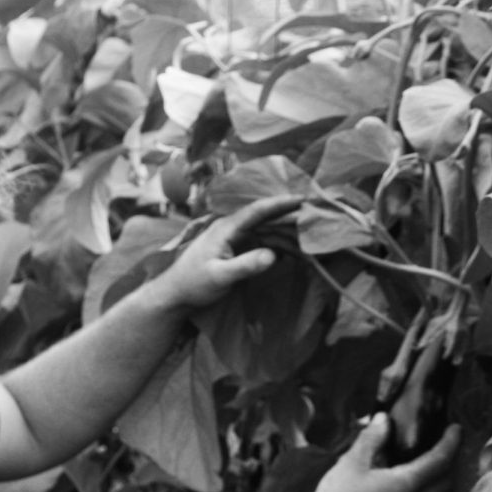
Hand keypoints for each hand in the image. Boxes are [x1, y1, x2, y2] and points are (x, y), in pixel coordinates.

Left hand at [148, 195, 303, 311]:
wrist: (175, 293)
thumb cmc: (193, 283)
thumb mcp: (219, 277)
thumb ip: (245, 266)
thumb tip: (272, 255)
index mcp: (226, 228)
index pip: (257, 210)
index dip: (280, 203)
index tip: (302, 198)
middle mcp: (231, 228)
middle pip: (265, 217)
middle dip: (289, 214)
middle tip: (315, 214)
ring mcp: (234, 237)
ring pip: (265, 229)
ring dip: (286, 230)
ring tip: (310, 231)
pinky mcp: (236, 248)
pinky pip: (261, 241)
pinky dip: (278, 242)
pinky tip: (293, 247)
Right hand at [301, 414, 459, 491]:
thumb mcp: (351, 463)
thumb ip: (371, 440)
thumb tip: (384, 419)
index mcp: (406, 485)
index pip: (439, 461)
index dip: (451, 443)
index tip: (456, 428)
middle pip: (444, 483)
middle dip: (450, 463)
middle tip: (446, 445)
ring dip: (436, 479)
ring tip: (426, 463)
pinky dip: (419, 491)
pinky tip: (400, 486)